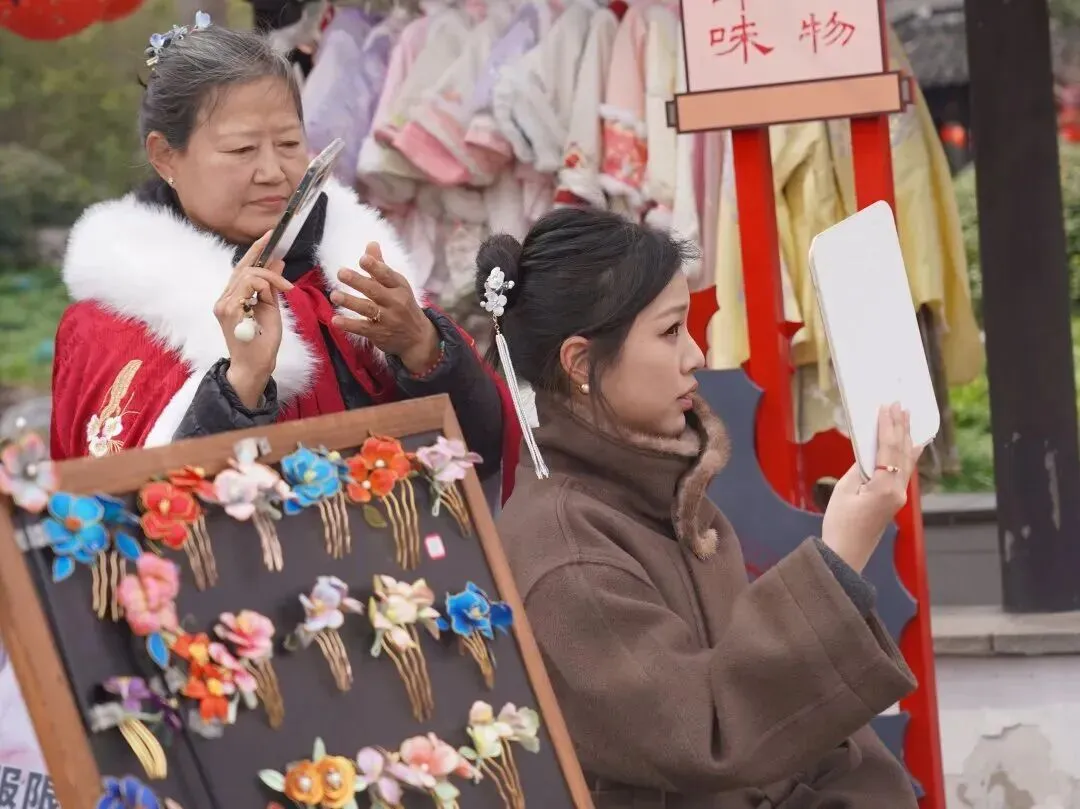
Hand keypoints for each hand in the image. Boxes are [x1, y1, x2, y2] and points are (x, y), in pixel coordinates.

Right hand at [212, 231, 293, 407]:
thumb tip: (277, 262)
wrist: (256, 366)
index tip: (269, 237)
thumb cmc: (263, 341)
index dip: (255, 251)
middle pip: (242, 266)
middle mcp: (224, 298)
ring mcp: (224, 304)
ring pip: (247, 273)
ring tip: (285, 287)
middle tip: (276, 240)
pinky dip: (265, 285)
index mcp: (232, 298)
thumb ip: (271, 287)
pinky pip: (248, 285)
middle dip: (261, 251)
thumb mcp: (271, 308)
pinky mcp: (229, 310)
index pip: (242, 269)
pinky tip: (275, 294)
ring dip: (270, 276)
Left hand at [330, 242, 440, 373]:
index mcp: (400, 287)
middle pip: (375, 290)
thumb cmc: (403, 305)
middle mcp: (396, 302)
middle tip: (341, 273)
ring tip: (334, 295)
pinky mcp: (380, 334)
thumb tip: (371, 243)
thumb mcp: (397, 286)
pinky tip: (335, 321)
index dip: (375, 267)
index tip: (363, 259)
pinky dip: (349, 325)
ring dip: (350, 302)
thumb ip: (381, 266)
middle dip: (358, 281)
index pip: (387, 275)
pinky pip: (363, 328)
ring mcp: (388, 319)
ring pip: (368, 309)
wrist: (418, 338)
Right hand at [820, 403, 922, 572]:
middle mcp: (897, 492)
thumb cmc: (840, 525)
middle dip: (901, 428)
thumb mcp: (843, 491)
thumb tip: (868, 454)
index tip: (888, 407)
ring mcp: (898, 497)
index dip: (888, 426)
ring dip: (906, 438)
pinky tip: (912, 446)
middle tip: (902, 406)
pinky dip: (907, 455)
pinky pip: (904, 472)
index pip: (887, 449)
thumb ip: (858, 469)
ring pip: (906, 461)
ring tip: (909, 419)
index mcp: (884, 488)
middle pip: (901, 453)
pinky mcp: (894, 501)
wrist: (845, 554)